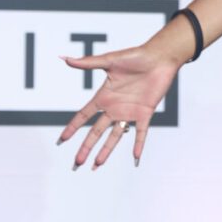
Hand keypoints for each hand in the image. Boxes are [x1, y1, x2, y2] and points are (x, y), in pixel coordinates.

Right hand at [57, 41, 180, 168]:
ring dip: (106, 151)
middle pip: (96, 131)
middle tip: (77, 162)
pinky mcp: (145, 113)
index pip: (84, 116)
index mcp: (104, 96)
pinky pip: (141, 133)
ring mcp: (130, 112)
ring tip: (96, 165)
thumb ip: (88, 63)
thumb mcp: (110, 60)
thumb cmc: (135, 56)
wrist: (160, 57)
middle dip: (86, 147)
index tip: (62, 140)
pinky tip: (135, 158)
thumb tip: (64, 58)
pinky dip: (138, 145)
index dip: (73, 128)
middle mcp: (115, 107)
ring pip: (115, 136)